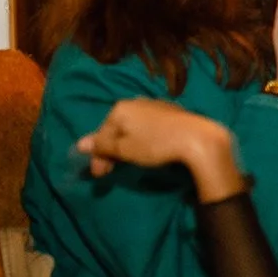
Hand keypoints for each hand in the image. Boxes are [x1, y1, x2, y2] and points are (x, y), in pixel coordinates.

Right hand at [77, 100, 243, 201]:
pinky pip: (148, 126)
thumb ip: (102, 146)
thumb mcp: (125, 150)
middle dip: (111, 151)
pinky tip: (148, 149)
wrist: (197, 139)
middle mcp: (136, 102)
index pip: (101, 134)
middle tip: (110, 172)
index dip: (98, 156)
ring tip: (129, 161)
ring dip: (126, 146)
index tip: (100, 174)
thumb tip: (80, 143)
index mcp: (121, 108)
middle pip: (116, 129)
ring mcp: (155, 105)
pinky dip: (142, 139)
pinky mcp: (171, 112)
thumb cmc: (156, 144)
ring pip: (132, 128)